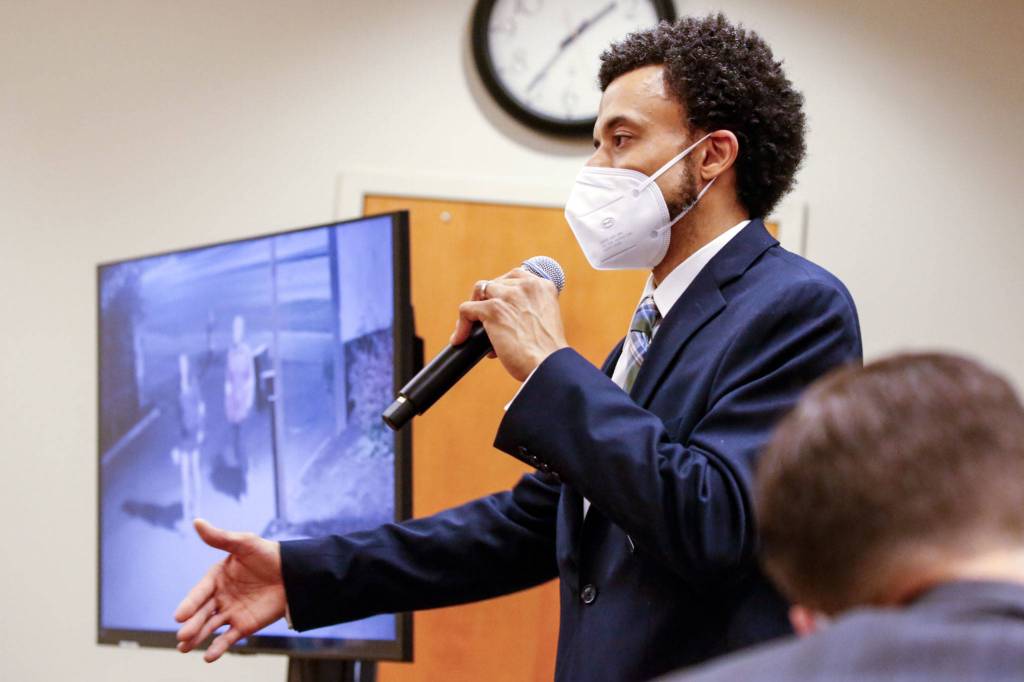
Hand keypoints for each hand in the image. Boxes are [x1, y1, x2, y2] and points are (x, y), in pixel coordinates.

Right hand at [174, 519, 286, 661]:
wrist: (293, 573)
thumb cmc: (267, 554)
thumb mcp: (244, 543)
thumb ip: (220, 537)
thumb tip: (197, 521)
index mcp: (216, 577)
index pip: (200, 592)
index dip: (190, 603)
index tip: (179, 615)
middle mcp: (220, 596)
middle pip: (202, 612)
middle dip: (191, 624)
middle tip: (181, 636)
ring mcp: (230, 612)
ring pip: (210, 627)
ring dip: (198, 637)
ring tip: (184, 648)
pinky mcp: (243, 626)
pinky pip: (228, 638)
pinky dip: (218, 647)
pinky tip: (208, 656)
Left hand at [450, 268, 568, 381]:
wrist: (549, 367)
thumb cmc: (547, 353)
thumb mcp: (543, 320)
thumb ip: (527, 309)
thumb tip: (502, 315)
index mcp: (542, 286)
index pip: (513, 277)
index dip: (501, 291)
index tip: (496, 304)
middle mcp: (527, 286)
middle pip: (494, 284)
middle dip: (487, 302)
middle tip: (484, 323)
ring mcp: (509, 296)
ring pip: (479, 292)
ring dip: (474, 311)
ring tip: (472, 331)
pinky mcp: (494, 310)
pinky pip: (467, 310)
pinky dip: (462, 326)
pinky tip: (460, 339)